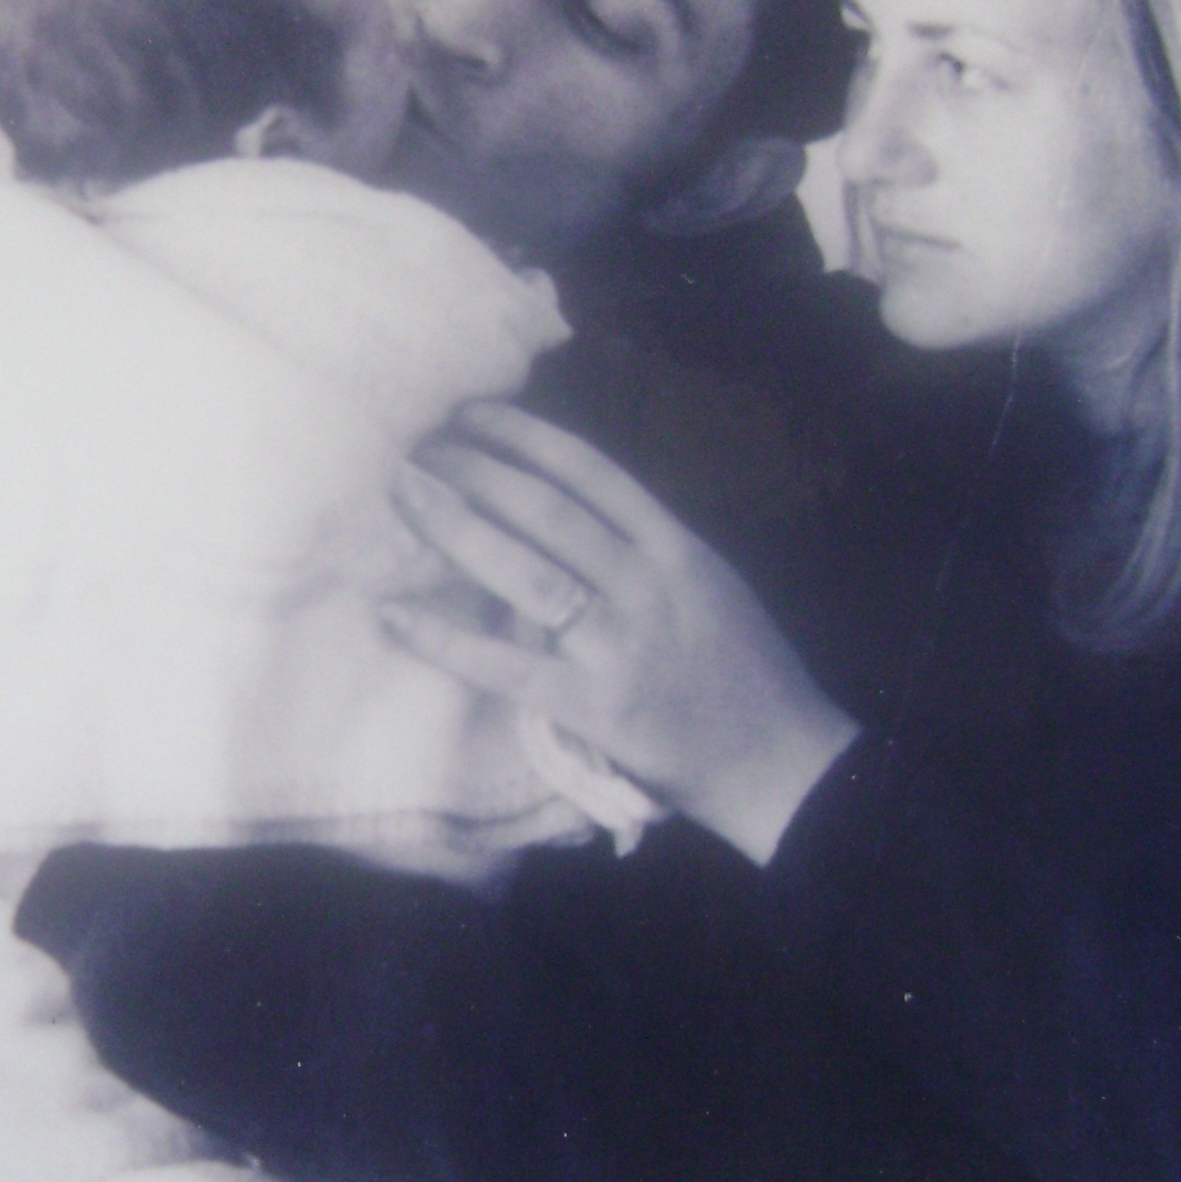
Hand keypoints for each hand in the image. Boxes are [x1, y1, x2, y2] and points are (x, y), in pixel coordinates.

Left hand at [382, 402, 858, 863]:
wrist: (784, 765)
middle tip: (415, 448)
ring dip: (454, 527)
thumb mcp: (711, 588)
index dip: (524, 437)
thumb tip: (564, 515)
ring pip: (523, 570)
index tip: (472, 416)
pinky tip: (396, 614)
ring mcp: (619, 644)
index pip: (591, 472)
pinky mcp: (593, 705)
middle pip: (545, 509)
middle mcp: (647, 584)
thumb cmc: (748, 678)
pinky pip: (504, 664)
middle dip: (473, 470)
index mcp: (678, 549)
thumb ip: (647, 552)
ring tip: (402, 496)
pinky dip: (445, 639)